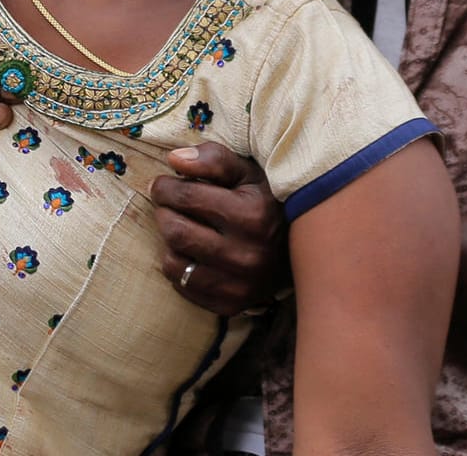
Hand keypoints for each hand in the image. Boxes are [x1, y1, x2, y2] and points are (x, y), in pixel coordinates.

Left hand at [149, 143, 288, 316]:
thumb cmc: (267, 202)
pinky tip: (193, 252)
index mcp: (252, 216)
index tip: (163, 184)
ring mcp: (239, 285)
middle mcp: (246, 255)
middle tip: (169, 204)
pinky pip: (182, 286)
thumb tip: (173, 160)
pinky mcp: (230, 305)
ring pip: (173, 263)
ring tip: (181, 227)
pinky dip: (179, 266)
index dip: (165, 187)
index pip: (186, 197)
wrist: (303, 251)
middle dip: (164, 212)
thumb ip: (213, 159)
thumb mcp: (248, 173)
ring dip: (169, 241)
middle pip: (175, 231)